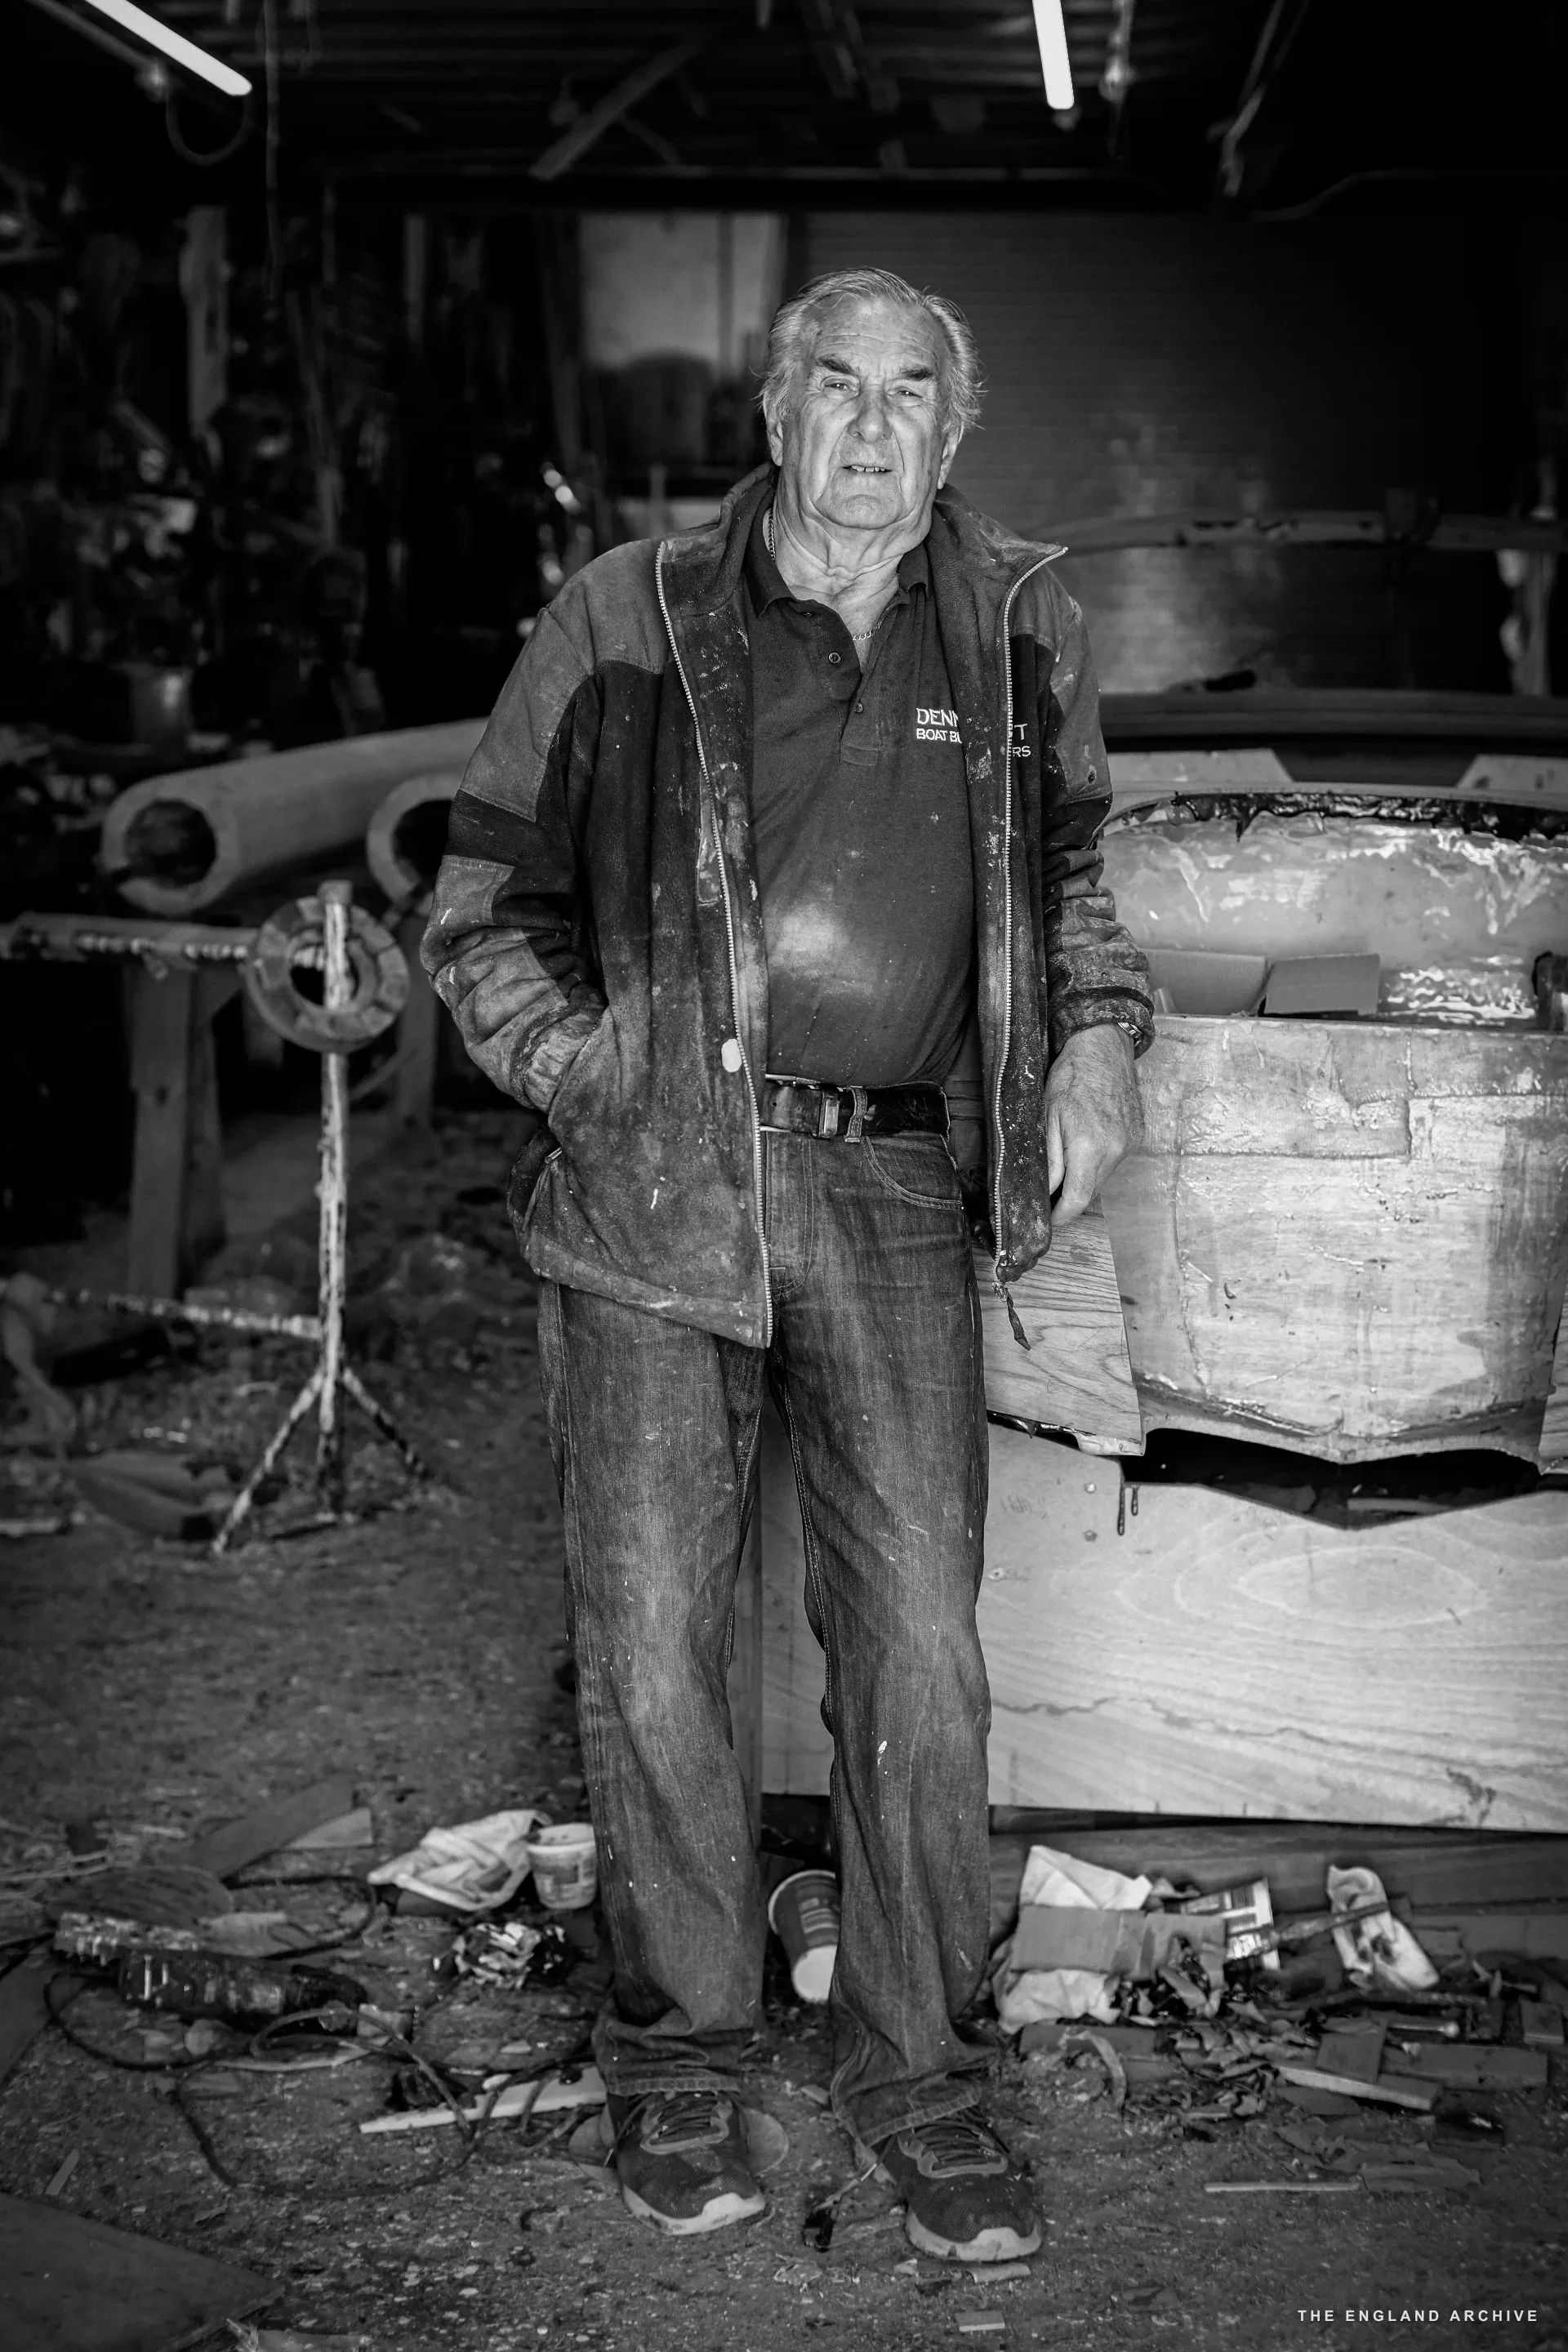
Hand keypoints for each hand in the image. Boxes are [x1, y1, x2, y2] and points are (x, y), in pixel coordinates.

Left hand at [1043, 1024, 1144, 1227]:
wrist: (1104, 1047)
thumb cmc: (1071, 1076)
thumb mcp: (1047, 1117)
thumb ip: (1049, 1160)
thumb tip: (1045, 1193)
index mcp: (1089, 1148)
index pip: (1076, 1201)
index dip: (1060, 1216)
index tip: (1048, 1218)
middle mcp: (1115, 1150)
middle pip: (1090, 1192)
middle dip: (1069, 1197)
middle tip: (1049, 1191)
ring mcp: (1129, 1144)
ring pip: (1102, 1178)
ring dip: (1085, 1176)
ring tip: (1067, 1156)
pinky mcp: (1137, 1136)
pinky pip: (1115, 1160)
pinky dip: (1099, 1160)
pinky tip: (1088, 1140)